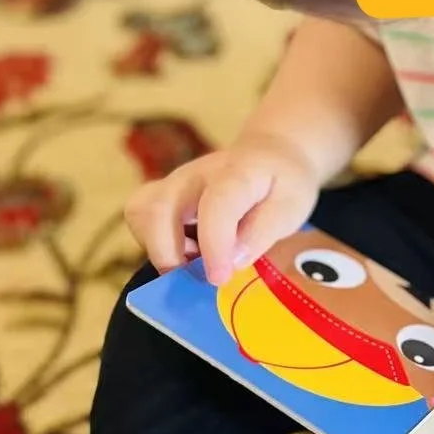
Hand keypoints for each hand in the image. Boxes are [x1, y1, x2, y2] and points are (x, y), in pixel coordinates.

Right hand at [125, 132, 321, 284]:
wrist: (269, 154)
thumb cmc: (283, 183)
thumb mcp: (292, 206)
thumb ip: (264, 231)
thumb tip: (233, 261)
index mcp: (235, 174)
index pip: (215, 206)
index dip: (214, 246)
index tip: (219, 278)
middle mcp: (194, 175)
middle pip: (155, 209)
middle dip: (169, 255)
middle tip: (202, 277)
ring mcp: (173, 183)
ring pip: (140, 214)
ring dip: (160, 250)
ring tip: (195, 262)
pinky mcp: (161, 196)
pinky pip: (140, 221)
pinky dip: (157, 245)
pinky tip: (188, 252)